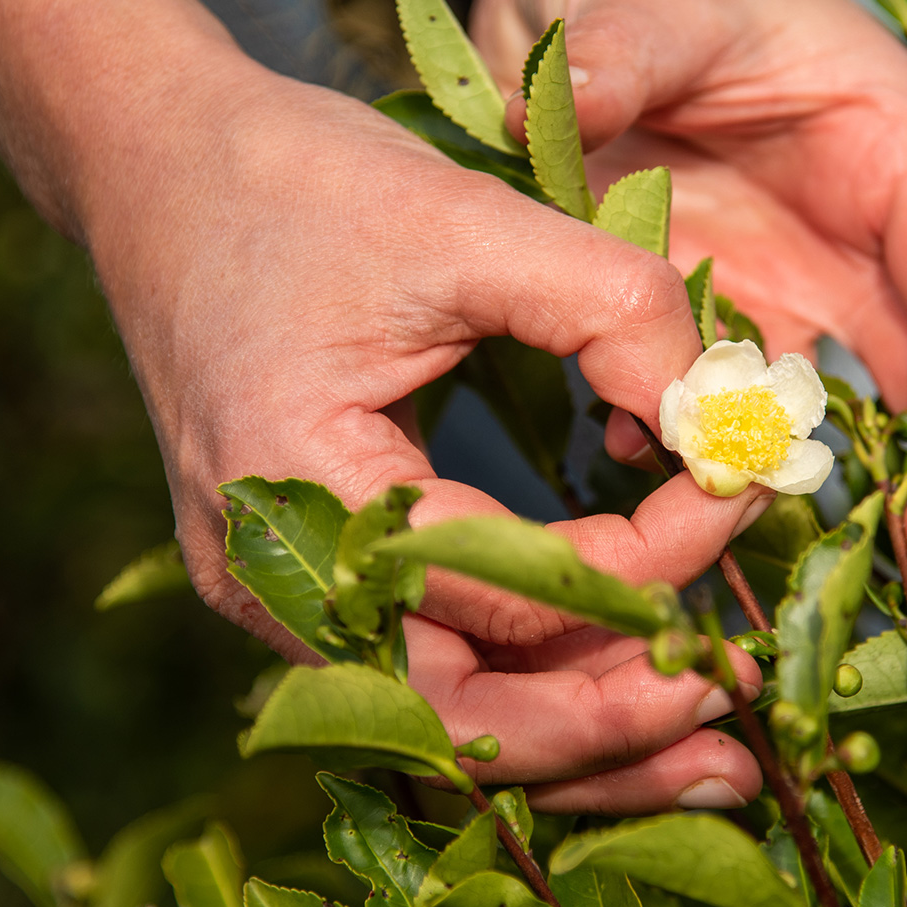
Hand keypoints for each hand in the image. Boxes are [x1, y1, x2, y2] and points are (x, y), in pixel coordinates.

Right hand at [0, 0, 761, 811]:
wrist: (162, 167)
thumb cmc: (300, 183)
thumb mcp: (469, 219)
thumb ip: (613, 310)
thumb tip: (724, 421)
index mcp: (300, 486)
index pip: (510, 591)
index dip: (654, 559)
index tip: (745, 487)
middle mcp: (271, 577)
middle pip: (461, 722)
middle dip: (615, 728)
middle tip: (740, 704)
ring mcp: (274, 593)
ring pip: (444, 721)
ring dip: (577, 734)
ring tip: (703, 739)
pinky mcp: (298, 580)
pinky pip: (422, 669)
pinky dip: (523, 685)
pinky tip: (612, 684)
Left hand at [470, 0, 906, 577]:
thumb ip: (627, 51)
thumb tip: (558, 101)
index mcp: (894, 153)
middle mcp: (855, 232)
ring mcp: (783, 276)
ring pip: (819, 402)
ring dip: (801, 479)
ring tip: (770, 552)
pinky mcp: (709, 303)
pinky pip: (716, 394)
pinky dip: (690, 439)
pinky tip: (644, 469)